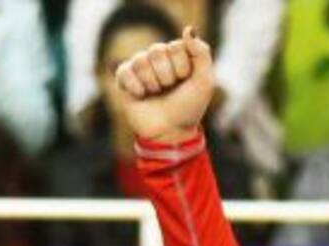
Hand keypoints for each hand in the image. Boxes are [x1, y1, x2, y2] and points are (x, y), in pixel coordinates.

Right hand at [115, 26, 213, 143]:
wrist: (170, 133)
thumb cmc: (188, 108)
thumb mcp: (204, 80)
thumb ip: (202, 52)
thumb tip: (187, 29)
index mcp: (178, 54)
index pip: (176, 46)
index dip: (181, 67)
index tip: (184, 81)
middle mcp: (158, 58)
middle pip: (157, 50)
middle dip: (166, 75)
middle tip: (168, 90)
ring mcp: (141, 69)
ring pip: (141, 60)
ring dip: (151, 82)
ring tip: (156, 94)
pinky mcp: (125, 81)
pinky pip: (124, 71)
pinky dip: (134, 84)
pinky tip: (141, 95)